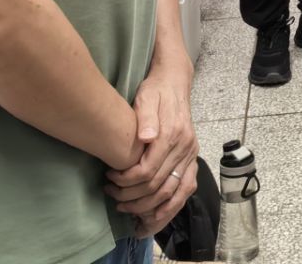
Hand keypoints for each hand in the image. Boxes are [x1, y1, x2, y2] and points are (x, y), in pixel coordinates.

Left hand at [106, 56, 195, 235]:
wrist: (174, 82)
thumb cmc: (155, 90)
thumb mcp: (146, 97)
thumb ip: (146, 117)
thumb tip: (145, 137)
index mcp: (173, 134)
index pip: (147, 170)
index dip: (125, 181)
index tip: (109, 180)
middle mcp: (186, 147)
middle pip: (158, 185)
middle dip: (132, 198)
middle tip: (112, 197)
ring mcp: (191, 155)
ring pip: (174, 194)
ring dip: (150, 209)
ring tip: (129, 214)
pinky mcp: (192, 160)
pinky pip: (185, 191)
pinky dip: (171, 209)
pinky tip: (154, 219)